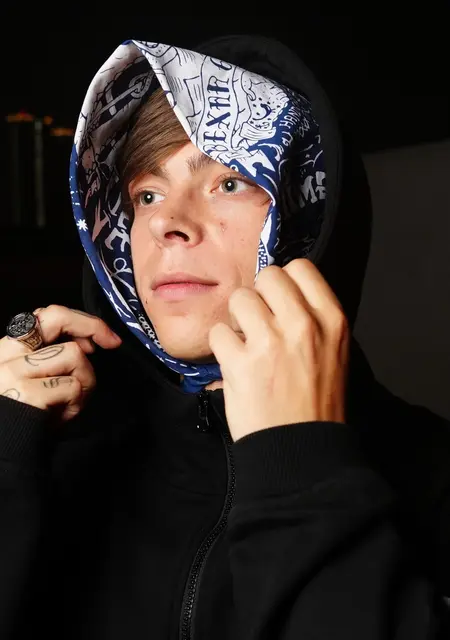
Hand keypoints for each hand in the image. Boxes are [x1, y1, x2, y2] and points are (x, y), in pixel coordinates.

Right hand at [0, 305, 121, 422]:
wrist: (4, 456)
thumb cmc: (24, 421)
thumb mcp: (35, 382)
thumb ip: (53, 358)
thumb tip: (87, 343)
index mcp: (6, 349)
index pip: (44, 315)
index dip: (80, 321)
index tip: (102, 338)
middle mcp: (4, 354)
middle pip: (56, 316)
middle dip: (91, 326)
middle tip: (111, 343)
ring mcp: (11, 372)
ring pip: (73, 355)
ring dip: (85, 380)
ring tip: (71, 403)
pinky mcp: (25, 393)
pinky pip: (73, 386)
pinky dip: (76, 404)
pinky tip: (61, 418)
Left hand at [208, 259, 349, 442]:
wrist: (301, 450)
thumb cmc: (318, 403)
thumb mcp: (333, 353)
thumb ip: (311, 318)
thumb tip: (278, 293)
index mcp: (331, 320)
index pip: (301, 267)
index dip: (285, 282)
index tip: (279, 300)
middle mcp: (303, 324)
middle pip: (267, 276)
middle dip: (259, 296)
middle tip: (260, 321)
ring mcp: (270, 342)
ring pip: (239, 298)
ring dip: (238, 320)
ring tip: (246, 343)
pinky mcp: (240, 363)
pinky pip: (218, 332)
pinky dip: (223, 347)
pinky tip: (235, 363)